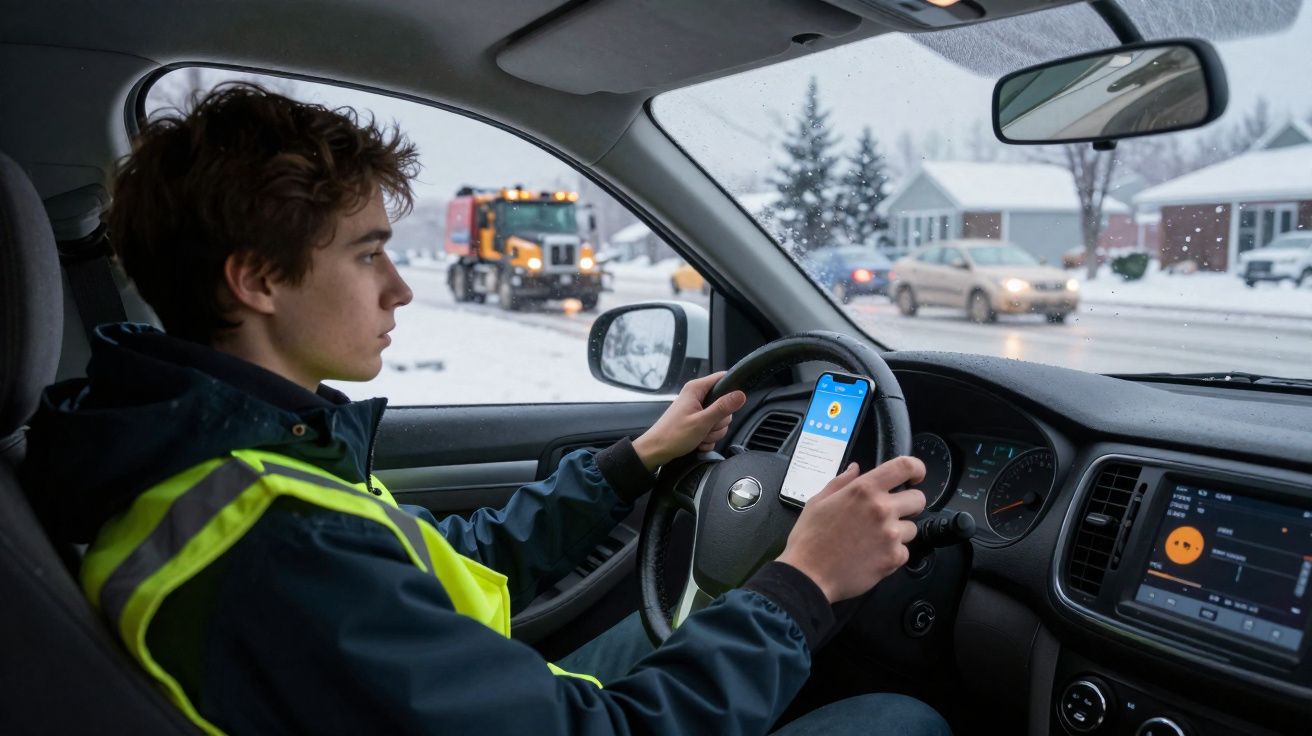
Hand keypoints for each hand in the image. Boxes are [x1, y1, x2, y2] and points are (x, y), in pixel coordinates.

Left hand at [631, 371, 746, 471]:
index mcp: (696, 389)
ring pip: (719, 420)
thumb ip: (722, 407)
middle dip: (719, 422)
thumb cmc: (673, 435)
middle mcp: (697, 397)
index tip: (730, 406)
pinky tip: (698, 443)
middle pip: (724, 405)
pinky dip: (707, 439)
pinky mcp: (697, 422)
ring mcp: (697, 410)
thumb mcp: (702, 421)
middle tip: (706, 428)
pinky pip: (712, 430)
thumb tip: (740, 395)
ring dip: (713, 433)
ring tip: (700, 437)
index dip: (731, 390)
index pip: (722, 378)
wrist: (656, 451)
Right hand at [776, 456, 926, 602]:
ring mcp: (891, 534)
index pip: (904, 467)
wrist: (808, 576)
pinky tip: (872, 555)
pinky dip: (893, 553)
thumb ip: (841, 482)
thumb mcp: (818, 502)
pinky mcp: (894, 558)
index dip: (916, 468)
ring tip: (874, 539)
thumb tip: (855, 469)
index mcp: (864, 490)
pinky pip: (905, 551)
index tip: (915, 476)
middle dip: (908, 504)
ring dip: (899, 531)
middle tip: (890, 513)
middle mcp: (882, 509)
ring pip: (912, 527)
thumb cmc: (809, 539)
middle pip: (918, 499)